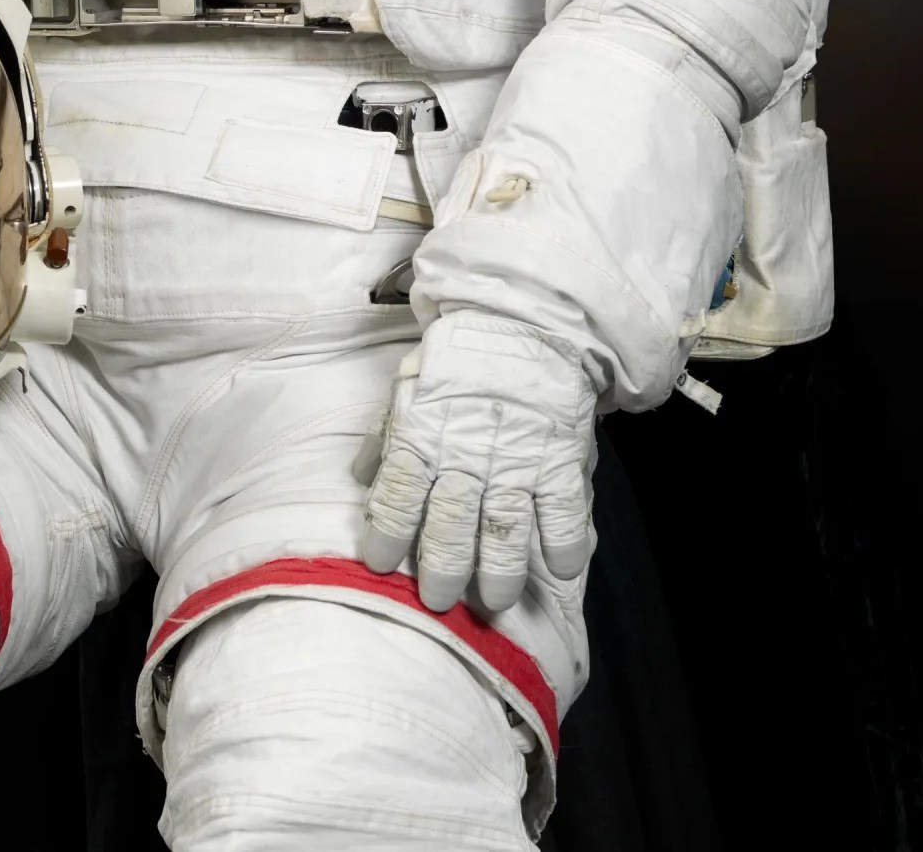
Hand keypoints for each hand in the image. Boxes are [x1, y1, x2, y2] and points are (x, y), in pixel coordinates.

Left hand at [355, 310, 594, 613]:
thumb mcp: (407, 385)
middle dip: (441, 568)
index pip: (398, 494)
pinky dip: (562, 543)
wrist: (523, 321)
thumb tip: (360, 478)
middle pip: (449, 522)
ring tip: (493, 600)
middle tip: (438, 600)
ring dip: (498, 569)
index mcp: (423, 433)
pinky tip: (558, 568)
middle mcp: (467, 452)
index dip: (387, 535)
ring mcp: (516, 457)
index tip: (381, 566)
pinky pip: (562, 510)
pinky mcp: (559, 456)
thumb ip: (386, 433)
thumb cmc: (458, 358)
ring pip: (504, 526)